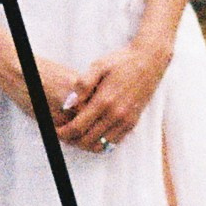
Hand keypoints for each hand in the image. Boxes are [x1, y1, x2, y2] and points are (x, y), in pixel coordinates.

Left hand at [52, 36, 170, 154]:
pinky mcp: (133, 122)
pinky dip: (101, 143)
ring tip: (75, 136)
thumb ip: (82, 85)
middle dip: (72, 140)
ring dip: (85, 144)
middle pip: (87, 140)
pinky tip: (92, 135)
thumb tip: (68, 103)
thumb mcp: (98, 65)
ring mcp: (126, 120)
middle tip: (62, 135)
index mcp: (104, 101)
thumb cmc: (121, 61)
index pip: (78, 127)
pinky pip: (114, 142)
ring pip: (101, 145)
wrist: (149, 61)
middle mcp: (116, 114)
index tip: (55, 131)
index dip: (63, 133)